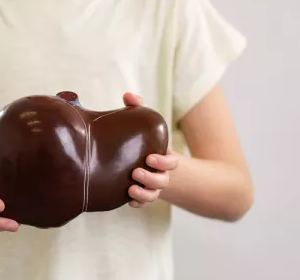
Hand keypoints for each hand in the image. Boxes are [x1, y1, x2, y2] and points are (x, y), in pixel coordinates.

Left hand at [122, 92, 179, 207]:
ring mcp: (152, 186)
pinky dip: (137, 203)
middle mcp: (160, 174)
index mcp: (163, 158)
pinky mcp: (142, 194)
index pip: (171, 164)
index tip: (150, 157)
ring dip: (143, 193)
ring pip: (152, 195)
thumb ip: (139, 109)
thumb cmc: (148, 141)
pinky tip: (129, 201)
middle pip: (162, 181)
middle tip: (136, 172)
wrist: (153, 164)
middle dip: (150, 178)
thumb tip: (128, 95)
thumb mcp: (147, 126)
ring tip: (131, 188)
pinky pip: (142, 203)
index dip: (163, 162)